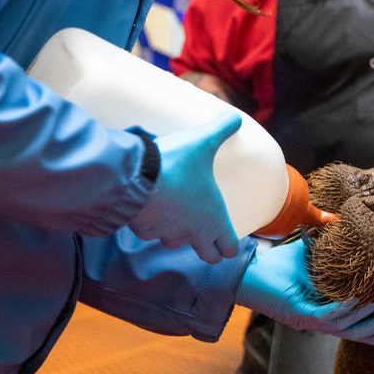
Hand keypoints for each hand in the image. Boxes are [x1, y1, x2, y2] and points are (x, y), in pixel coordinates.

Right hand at [130, 110, 241, 262]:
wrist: (136, 177)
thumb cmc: (177, 163)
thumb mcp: (204, 141)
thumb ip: (222, 128)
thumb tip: (236, 117)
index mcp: (214, 220)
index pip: (229, 249)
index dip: (230, 245)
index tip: (228, 239)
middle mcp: (193, 233)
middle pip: (207, 256)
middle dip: (208, 247)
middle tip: (205, 232)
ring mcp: (166, 234)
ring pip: (175, 242)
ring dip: (177, 232)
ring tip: (176, 212)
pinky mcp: (143, 230)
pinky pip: (150, 232)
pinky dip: (152, 223)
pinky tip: (151, 207)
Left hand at [236, 239, 373, 346]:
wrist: (245, 269)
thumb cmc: (273, 264)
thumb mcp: (307, 253)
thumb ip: (325, 245)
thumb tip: (341, 222)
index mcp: (319, 310)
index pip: (352, 324)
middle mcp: (315, 319)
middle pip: (353, 332)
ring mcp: (307, 318)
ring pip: (345, 327)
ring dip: (367, 319)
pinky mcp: (298, 313)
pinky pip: (327, 316)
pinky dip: (345, 310)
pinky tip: (359, 301)